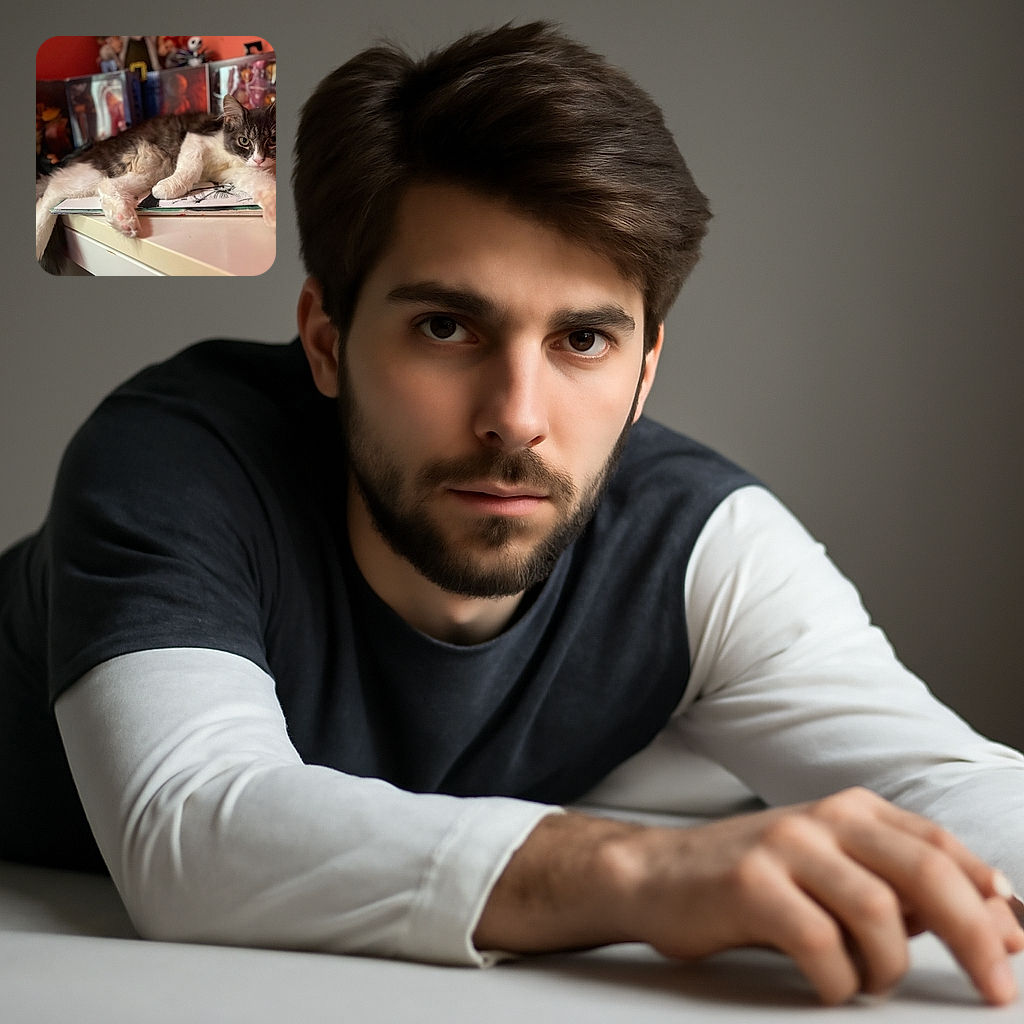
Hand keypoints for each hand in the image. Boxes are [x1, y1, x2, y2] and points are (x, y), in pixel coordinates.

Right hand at [474, 788, 1023, 1004]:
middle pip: (925, 873)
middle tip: (996, 989)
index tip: (1014, 944)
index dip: (987, 897)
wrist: (655, 874)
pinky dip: (837, 980)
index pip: (939, 847)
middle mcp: (823, 818)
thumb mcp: (829, 870)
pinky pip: (822, 946)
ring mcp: (785, 847)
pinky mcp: (751, 884)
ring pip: (878, 914)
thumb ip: (895, 887)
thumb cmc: (750, 880)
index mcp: (850, 810)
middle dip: (975, 936)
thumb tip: (986, 918)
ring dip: (887, 967)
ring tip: (867, 982)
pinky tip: (826, 983)